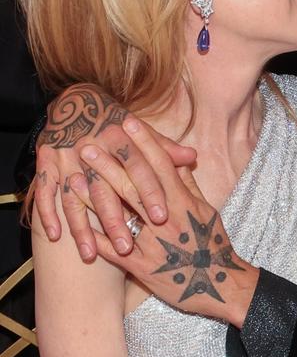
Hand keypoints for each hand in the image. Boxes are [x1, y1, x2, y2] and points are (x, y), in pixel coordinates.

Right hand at [34, 84, 195, 260]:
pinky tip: (55, 236)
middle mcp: (90, 144)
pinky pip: (44, 190)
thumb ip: (165, 149)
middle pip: (105, 187)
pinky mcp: (45, 160)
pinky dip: (46, 213)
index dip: (150, 191)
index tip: (162, 217)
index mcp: (118, 135)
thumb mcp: (141, 132)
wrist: (76, 102)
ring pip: (73, 195)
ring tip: (89, 255)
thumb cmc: (117, 123)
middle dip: (115, 219)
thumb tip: (193, 157)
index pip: (138, 166)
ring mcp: (65, 154)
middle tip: (128, 247)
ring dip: (81, 226)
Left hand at [75, 120, 258, 327]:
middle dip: (109, 163)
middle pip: (133, 186)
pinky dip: (92, 233)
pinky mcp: (140, 267)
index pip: (160, 166)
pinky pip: (111, 248)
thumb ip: (189, 185)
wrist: (219, 286)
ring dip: (93, 195)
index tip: (126, 123)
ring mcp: (151, 244)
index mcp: (184, 204)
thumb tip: (179, 158)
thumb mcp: (206, 211)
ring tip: (73, 178)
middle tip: (88, 144)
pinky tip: (76, 221)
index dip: (143, 142)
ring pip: (118, 214)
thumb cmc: (213, 245)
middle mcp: (166, 221)